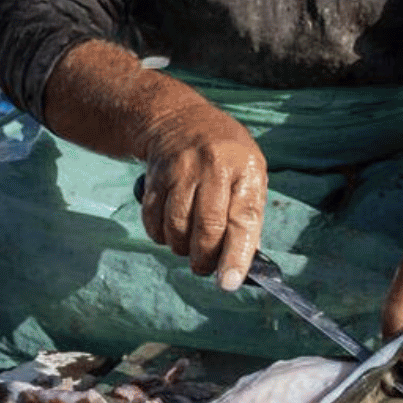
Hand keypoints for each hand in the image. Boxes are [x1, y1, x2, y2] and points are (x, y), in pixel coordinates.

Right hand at [133, 98, 266, 290]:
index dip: (236, 255)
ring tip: (189, 247)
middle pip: (207, 228)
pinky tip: (170, 232)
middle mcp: (213, 167)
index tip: (230, 283)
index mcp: (244, 169)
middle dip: (205, 259)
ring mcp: (181, 171)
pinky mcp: (155, 177)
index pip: (243, 220)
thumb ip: (247, 212)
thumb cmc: (224, 154)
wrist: (179, 119)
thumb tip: (243, 259)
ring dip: (182, 248)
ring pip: (177, 227)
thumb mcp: (249, 172)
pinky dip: (160, 236)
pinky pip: (153, 220)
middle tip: (205, 267)